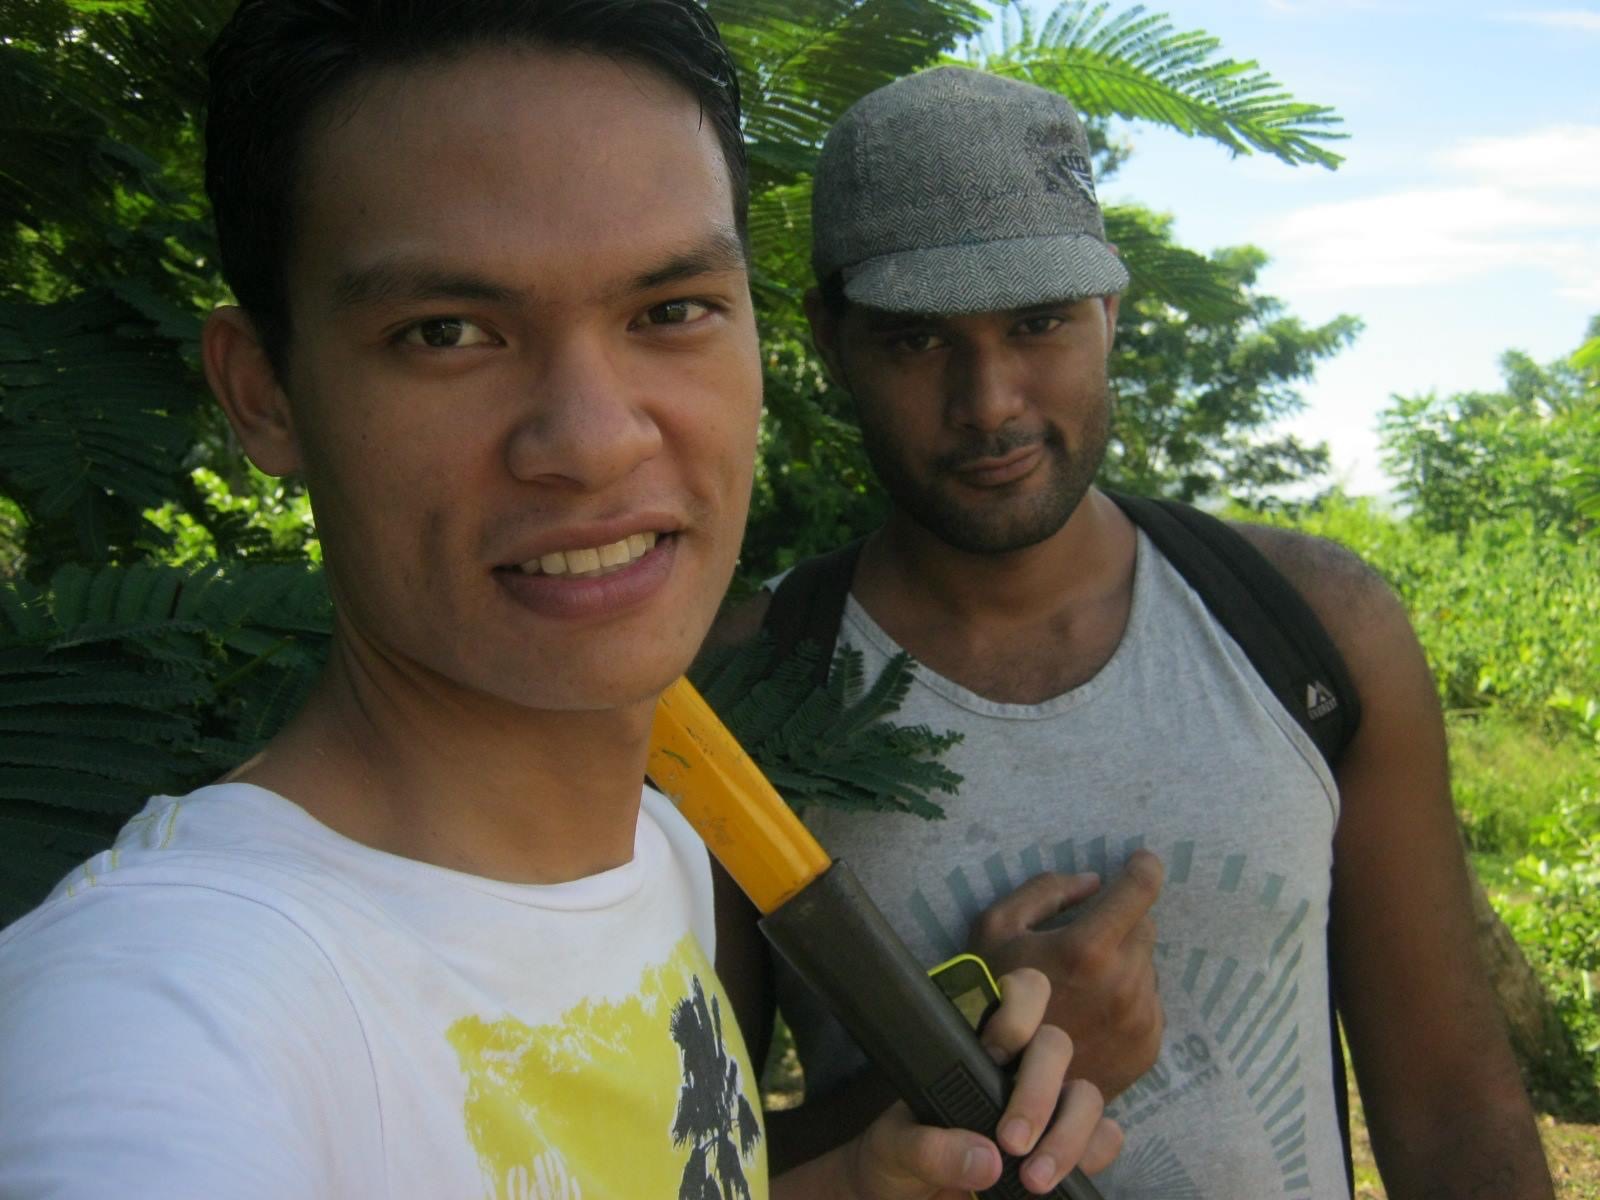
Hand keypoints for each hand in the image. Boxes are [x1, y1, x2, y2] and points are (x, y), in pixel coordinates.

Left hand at [839, 968, 1120, 1198]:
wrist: (907, 1198)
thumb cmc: (898, 1158)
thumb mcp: (896, 1148)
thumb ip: (928, 1148)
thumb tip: (985, 1158)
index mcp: (977, 1045)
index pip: (1019, 993)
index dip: (1018, 1009)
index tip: (995, 1052)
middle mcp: (1020, 1067)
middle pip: (1056, 1045)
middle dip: (1038, 1091)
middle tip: (1011, 1140)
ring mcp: (1049, 1105)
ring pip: (1086, 1095)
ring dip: (1069, 1134)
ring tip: (1033, 1179)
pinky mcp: (1068, 1146)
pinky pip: (1104, 1138)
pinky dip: (1092, 1155)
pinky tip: (1060, 1177)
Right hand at [967, 850, 1164, 1099]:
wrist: (1001, 1085)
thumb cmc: (991, 998)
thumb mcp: (997, 929)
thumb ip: (1046, 891)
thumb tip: (1094, 881)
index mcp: (1089, 948)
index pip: (1140, 890)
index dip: (1143, 867)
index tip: (1141, 860)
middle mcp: (1125, 983)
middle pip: (1144, 928)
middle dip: (1121, 923)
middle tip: (1087, 937)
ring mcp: (1140, 1019)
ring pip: (1147, 965)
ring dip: (1124, 961)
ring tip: (1084, 982)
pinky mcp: (1147, 1048)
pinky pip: (1150, 1003)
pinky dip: (1129, 997)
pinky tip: (1093, 1012)